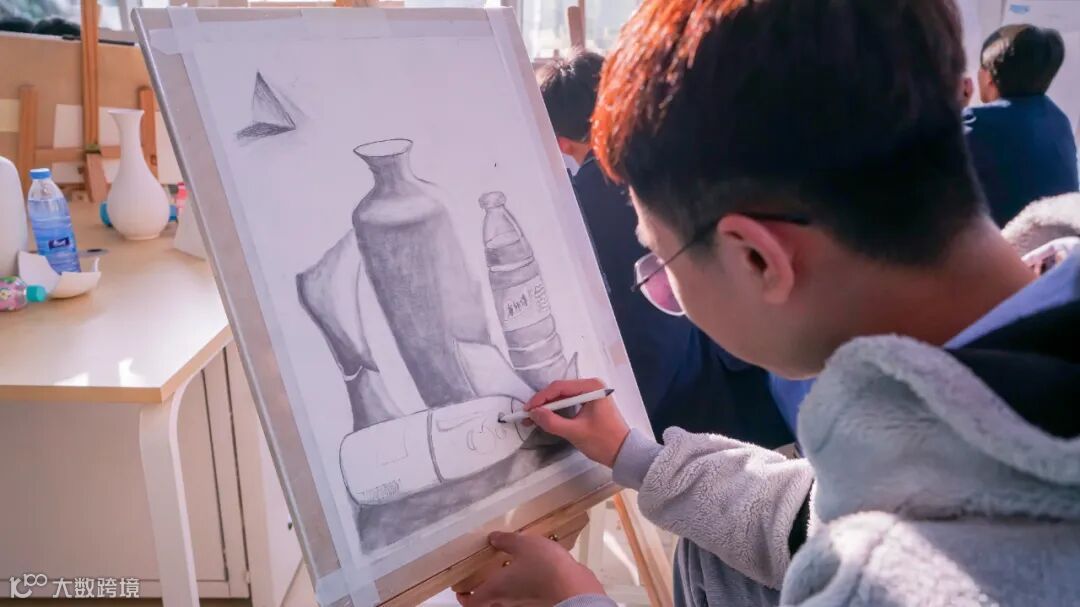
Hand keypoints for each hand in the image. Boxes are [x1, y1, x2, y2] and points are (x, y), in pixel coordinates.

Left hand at [456, 531, 604, 606]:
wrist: (575, 590)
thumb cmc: (544, 568)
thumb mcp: (523, 545)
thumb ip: (506, 541)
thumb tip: (492, 538)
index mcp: (496, 590)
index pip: (471, 602)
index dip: (463, 596)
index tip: (460, 587)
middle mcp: (507, 601)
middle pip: (488, 603)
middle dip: (483, 592)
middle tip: (482, 576)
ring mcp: (524, 604)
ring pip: (506, 600)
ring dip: (503, 588)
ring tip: (505, 568)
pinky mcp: (539, 601)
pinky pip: (524, 595)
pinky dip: (521, 586)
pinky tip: (529, 569)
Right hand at [525, 379, 629, 467]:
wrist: (624, 454)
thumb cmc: (603, 441)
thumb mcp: (575, 432)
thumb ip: (552, 422)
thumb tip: (533, 413)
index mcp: (591, 387)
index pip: (559, 387)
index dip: (540, 398)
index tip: (527, 410)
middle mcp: (592, 387)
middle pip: (560, 391)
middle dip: (543, 403)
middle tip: (527, 415)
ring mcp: (591, 396)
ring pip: (563, 398)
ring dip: (548, 408)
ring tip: (533, 419)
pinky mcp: (590, 405)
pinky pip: (569, 405)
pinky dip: (557, 412)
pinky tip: (546, 419)